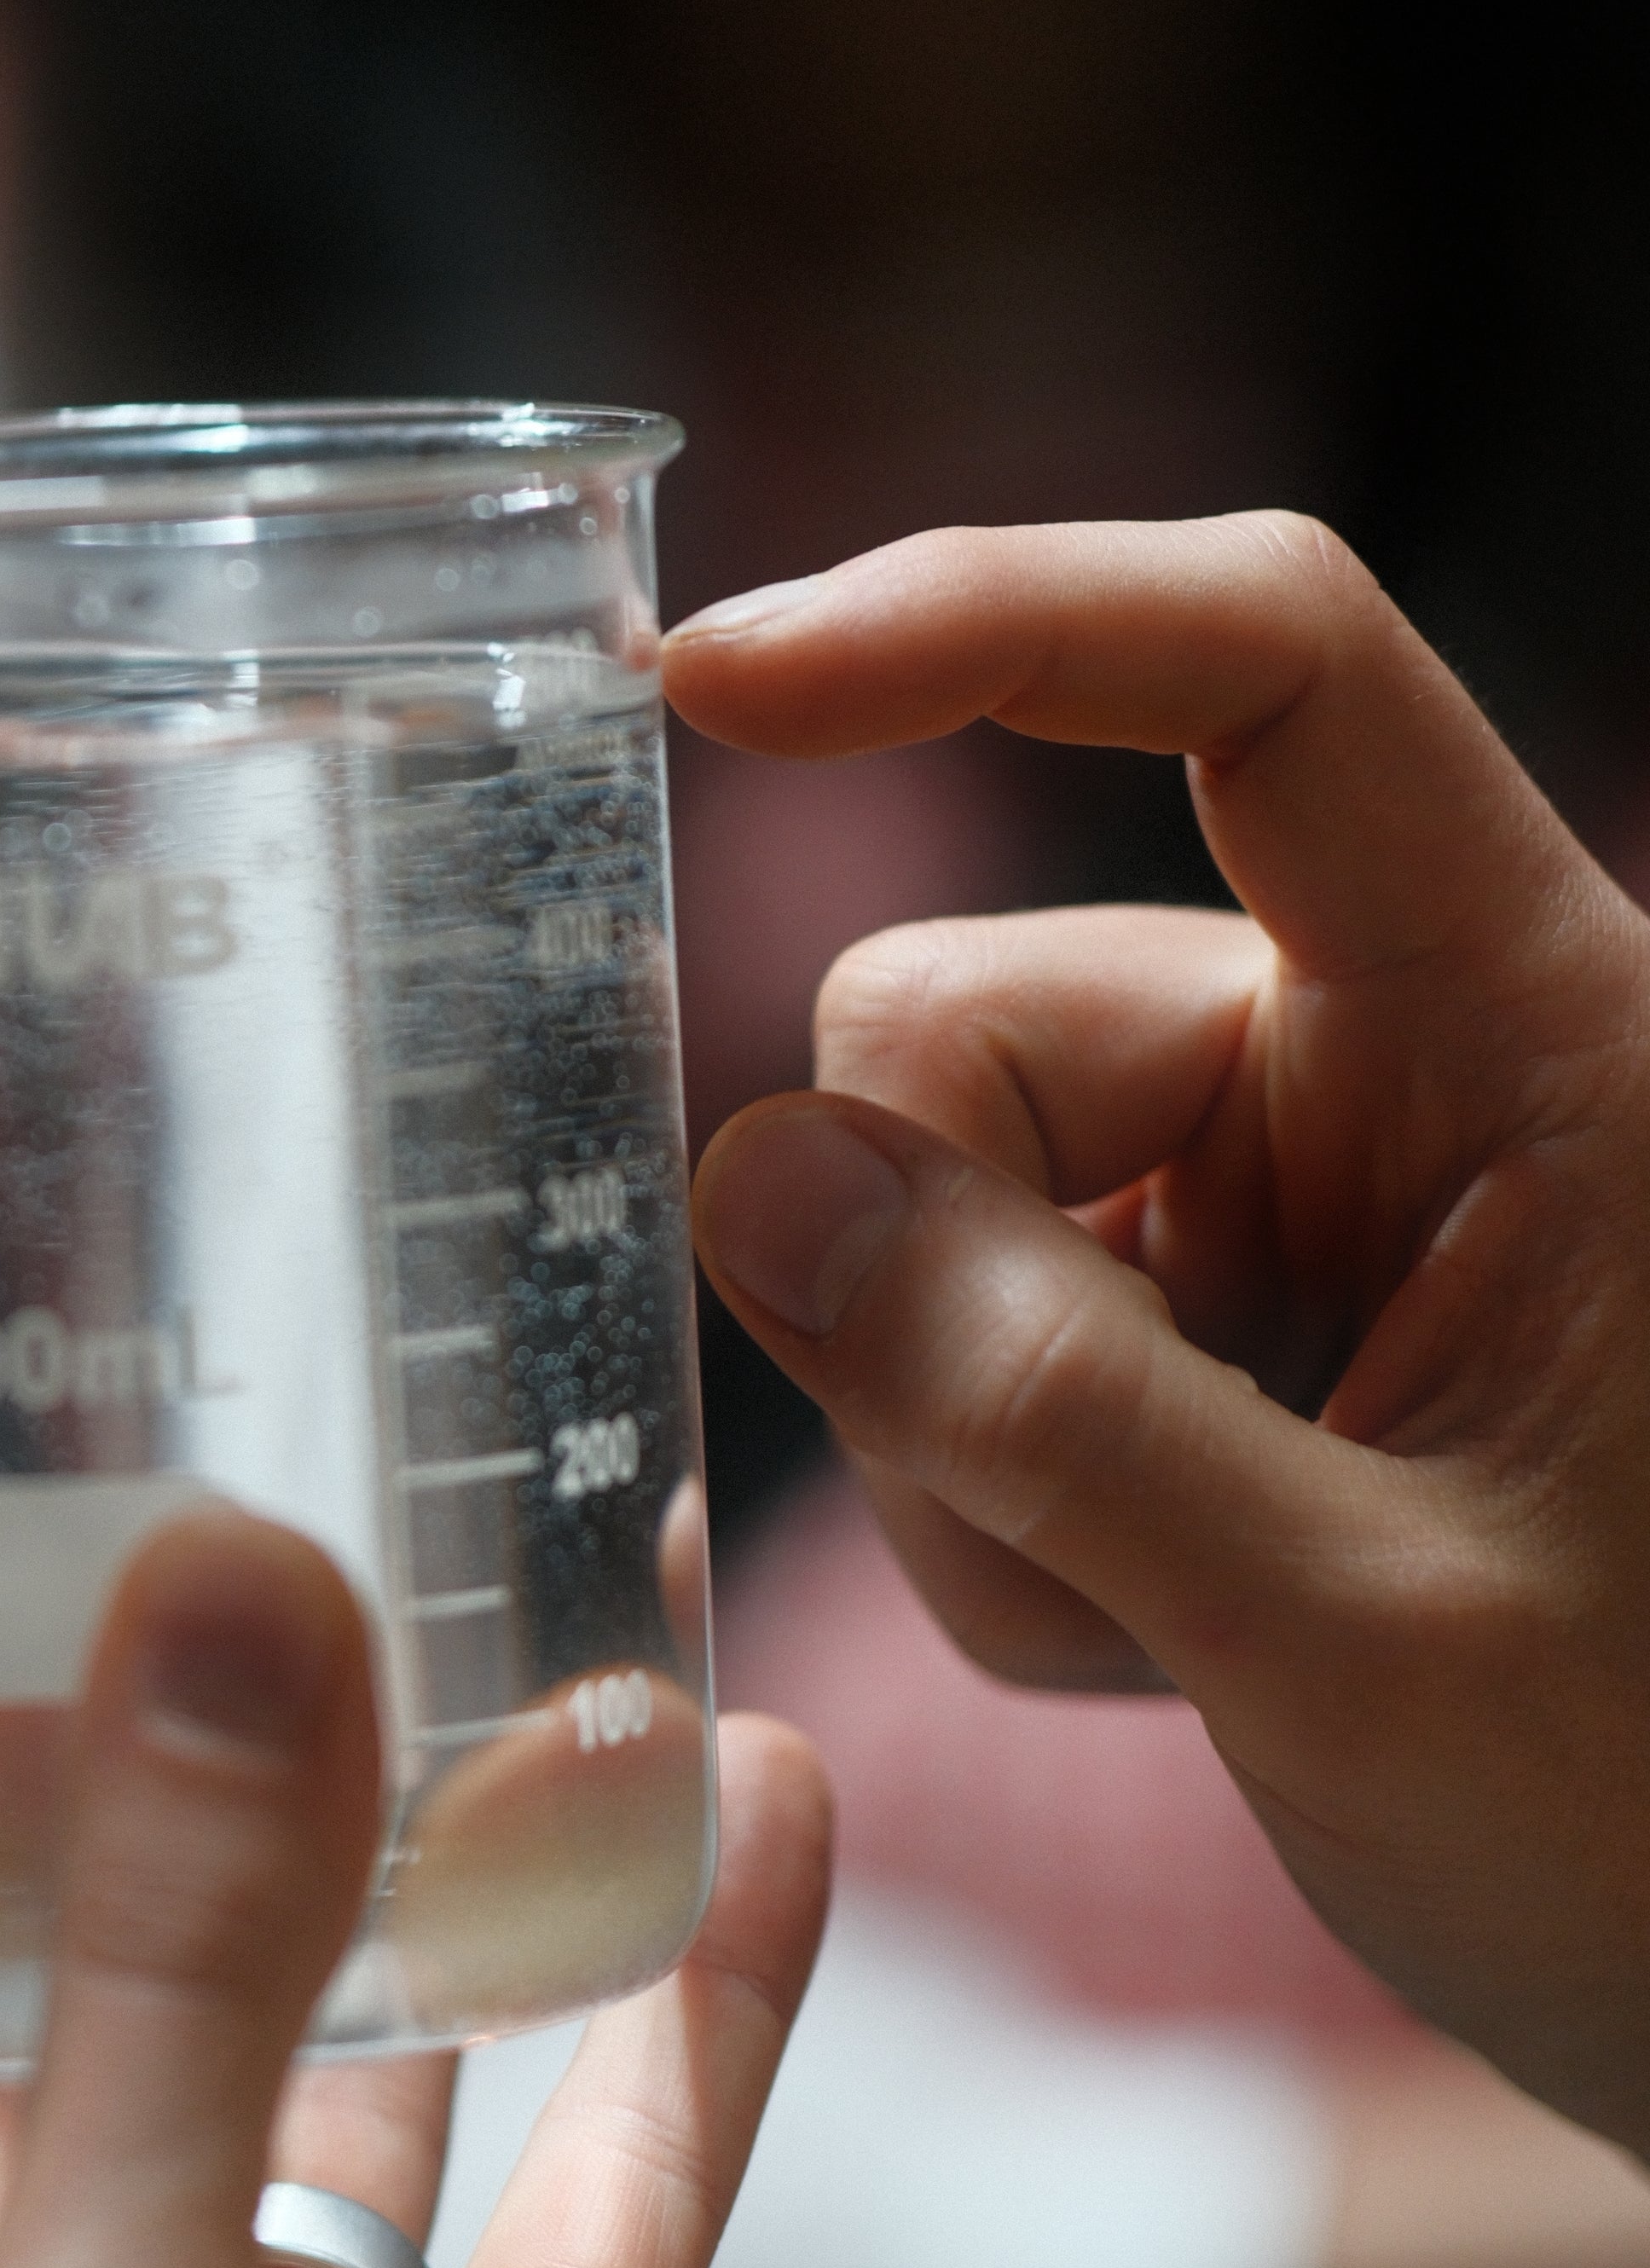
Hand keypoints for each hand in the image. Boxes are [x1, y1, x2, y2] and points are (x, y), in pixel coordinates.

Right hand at [670, 512, 1649, 2150]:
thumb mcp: (1381, 1654)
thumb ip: (1067, 1423)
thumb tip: (761, 1182)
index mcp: (1547, 1035)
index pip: (1270, 672)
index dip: (996, 613)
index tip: (721, 682)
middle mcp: (1403, 1057)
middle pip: (979, 1010)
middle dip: (938, 1279)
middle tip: (1093, 1551)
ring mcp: (1288, 1184)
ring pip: (921, 1182)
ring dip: (963, 1431)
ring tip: (1169, 1622)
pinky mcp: (1206, 1302)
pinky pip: (947, 1318)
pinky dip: (987, 1498)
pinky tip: (1152, 1631)